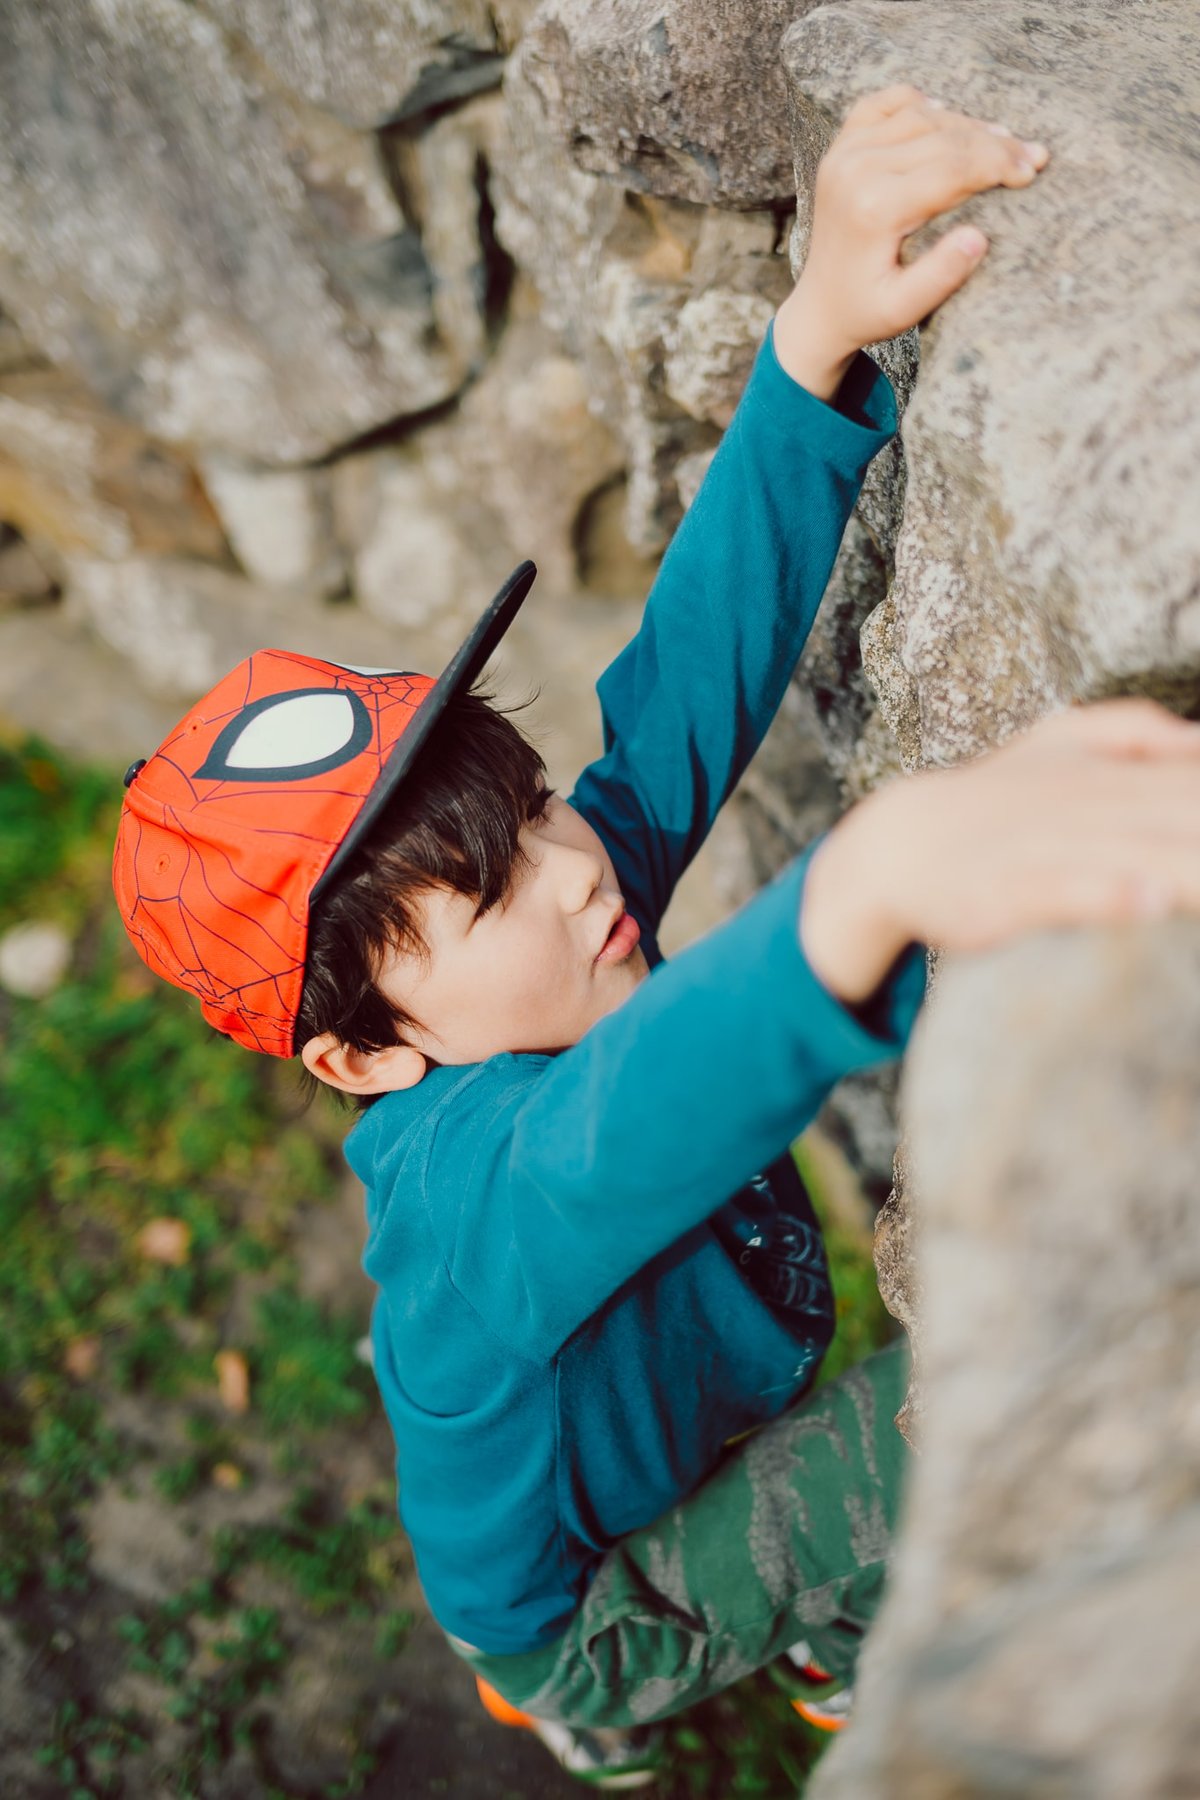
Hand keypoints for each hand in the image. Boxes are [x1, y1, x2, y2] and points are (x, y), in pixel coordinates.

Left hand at [774, 85, 1048, 399]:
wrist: (819, 308)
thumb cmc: (866, 311)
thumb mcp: (903, 310)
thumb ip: (940, 276)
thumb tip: (979, 238)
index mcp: (873, 208)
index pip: (952, 168)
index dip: (999, 164)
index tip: (1033, 170)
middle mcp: (855, 170)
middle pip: (942, 137)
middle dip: (995, 145)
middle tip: (1033, 156)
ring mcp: (843, 153)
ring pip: (920, 115)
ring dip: (966, 124)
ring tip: (1003, 141)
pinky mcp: (839, 147)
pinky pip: (882, 104)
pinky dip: (918, 103)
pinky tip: (946, 115)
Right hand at [801, 701, 1199, 1004]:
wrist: (899, 846)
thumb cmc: (993, 801)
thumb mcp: (1059, 742)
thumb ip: (1133, 731)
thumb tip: (1195, 738)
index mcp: (1111, 774)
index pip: (1198, 782)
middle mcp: (1090, 806)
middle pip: (1189, 817)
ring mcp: (1051, 849)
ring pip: (1142, 853)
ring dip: (1191, 866)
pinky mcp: (1011, 893)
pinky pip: (1065, 893)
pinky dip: (1108, 893)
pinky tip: (1150, 897)